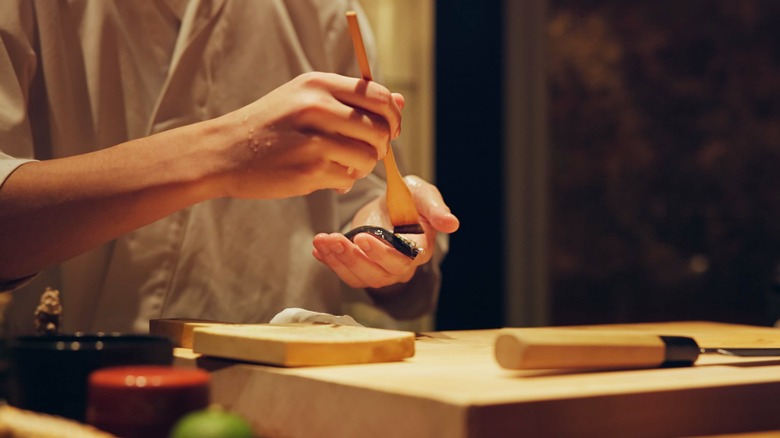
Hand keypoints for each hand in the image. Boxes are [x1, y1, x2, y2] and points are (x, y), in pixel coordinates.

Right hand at [215, 72, 403, 198]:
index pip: (379, 96)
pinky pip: (348, 179)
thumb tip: (400, 101)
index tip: (388, 131)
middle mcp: (317, 106)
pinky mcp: (308, 169)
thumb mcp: (306, 99)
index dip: (392, 117)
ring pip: (369, 157)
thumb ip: (353, 100)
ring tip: (342, 166)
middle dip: (380, 147)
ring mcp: (313, 138)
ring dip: (362, 168)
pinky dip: (342, 182)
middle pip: (379, 129)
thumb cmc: (271, 126)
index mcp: (319, 84)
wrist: (224, 152)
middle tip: (364, 154)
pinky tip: (323, 177)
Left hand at [312, 175, 459, 289]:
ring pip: (361, 276)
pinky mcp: (363, 269)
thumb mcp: (423, 195)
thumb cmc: (409, 198)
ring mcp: (382, 271)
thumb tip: (452, 224)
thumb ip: (435, 208)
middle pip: (380, 273)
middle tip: (335, 239)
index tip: (363, 238)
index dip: (383, 253)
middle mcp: (402, 265)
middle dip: (355, 258)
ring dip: (339, 260)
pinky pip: (347, 274)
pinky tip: (319, 248)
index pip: (404, 259)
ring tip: (322, 240)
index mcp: (420, 248)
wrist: (390, 204)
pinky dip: (331, 262)